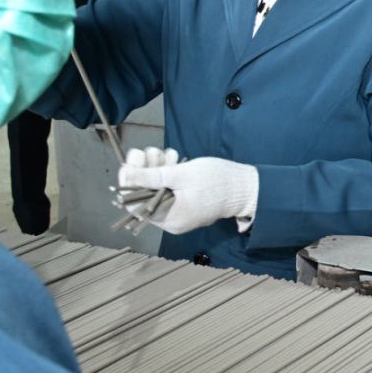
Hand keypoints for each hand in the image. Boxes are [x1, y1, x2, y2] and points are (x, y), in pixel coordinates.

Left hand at [117, 148, 258, 234]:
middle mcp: (170, 222)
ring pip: (156, 191)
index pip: (135, 203)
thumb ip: (152, 176)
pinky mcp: (185, 207)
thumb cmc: (218, 180)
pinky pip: (167, 193)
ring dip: (157, 170)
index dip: (129, 180)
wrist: (246, 188)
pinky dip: (167, 177)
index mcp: (169, 218)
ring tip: (168, 155)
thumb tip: (126, 175)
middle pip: (145, 196)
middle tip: (151, 151)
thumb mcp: (182, 174)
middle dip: (145, 171)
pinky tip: (173, 162)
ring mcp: (178, 215)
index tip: (131, 159)